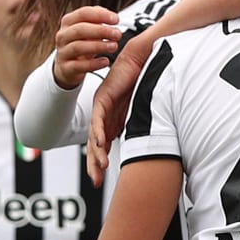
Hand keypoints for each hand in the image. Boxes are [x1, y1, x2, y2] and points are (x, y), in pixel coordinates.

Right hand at [52, 6, 120, 89]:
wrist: (68, 67)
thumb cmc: (82, 44)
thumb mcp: (89, 29)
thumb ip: (98, 20)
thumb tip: (112, 16)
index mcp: (69, 22)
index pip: (83, 13)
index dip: (100, 15)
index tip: (116, 19)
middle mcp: (63, 36)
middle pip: (80, 29)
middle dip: (101, 31)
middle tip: (117, 34)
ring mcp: (63, 52)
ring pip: (78, 47)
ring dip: (98, 46)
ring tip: (114, 46)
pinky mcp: (66, 68)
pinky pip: (79, 66)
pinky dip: (94, 64)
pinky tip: (105, 61)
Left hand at [86, 40, 148, 184]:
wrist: (141, 58)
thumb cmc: (144, 81)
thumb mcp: (142, 110)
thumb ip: (138, 124)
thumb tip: (144, 143)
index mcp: (111, 119)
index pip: (102, 145)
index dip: (100, 162)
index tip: (100, 179)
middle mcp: (103, 115)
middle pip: (94, 144)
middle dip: (95, 164)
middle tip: (96, 180)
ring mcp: (101, 107)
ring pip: (95, 134)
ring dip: (97, 152)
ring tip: (100, 167)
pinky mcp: (103, 97)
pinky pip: (99, 117)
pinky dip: (100, 130)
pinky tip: (102, 142)